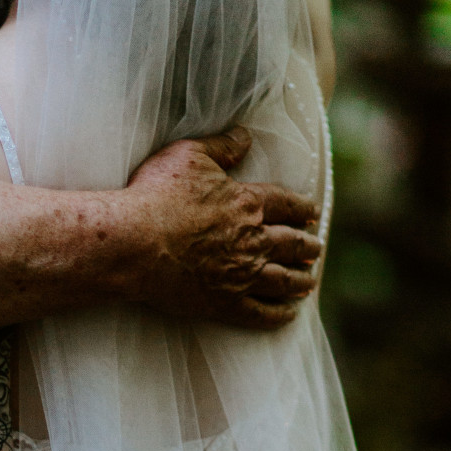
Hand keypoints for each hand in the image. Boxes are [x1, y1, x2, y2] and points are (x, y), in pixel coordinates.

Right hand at [122, 127, 321, 328]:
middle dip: (308, 246)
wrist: (134, 243)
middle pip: (292, 244)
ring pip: (283, 280)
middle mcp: (253, 241)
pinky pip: (261, 313)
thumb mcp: (189, 155)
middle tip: (316, 248)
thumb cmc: (156, 196)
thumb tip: (246, 136)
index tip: (312, 214)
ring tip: (310, 281)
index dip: (302, 208)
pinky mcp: (224, 303)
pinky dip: (278, 314)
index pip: (286, 204)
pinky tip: (288, 314)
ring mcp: (241, 275)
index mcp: (247, 204)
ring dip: (301, 280)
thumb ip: (221, 146)